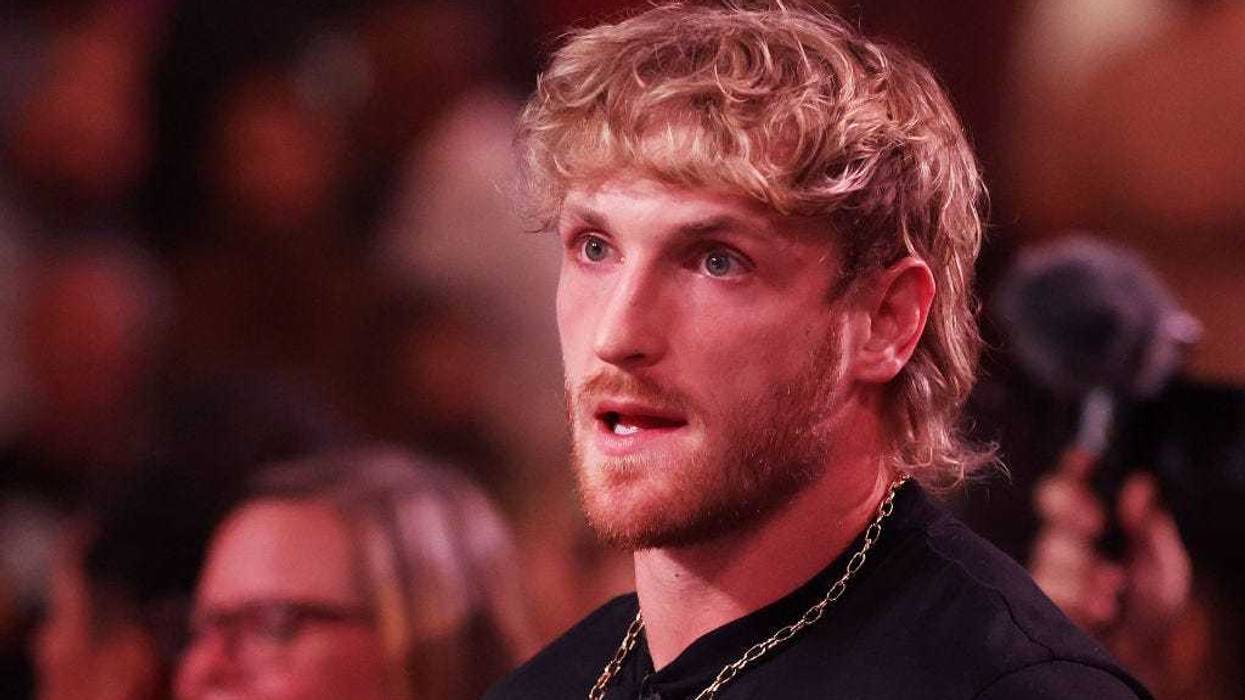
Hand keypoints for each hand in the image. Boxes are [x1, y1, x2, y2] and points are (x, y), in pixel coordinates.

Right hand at [1029, 449, 1190, 637]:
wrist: (1143, 661)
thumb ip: (1151, 527)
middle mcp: (1066, 542)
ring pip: (1047, 549)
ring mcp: (1050, 572)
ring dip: (1082, 566)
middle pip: (1048, 503)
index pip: (1073, 484)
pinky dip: (1077, 595)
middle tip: (1095, 524)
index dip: (1073, 468)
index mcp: (1091, 524)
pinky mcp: (1040, 603)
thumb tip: (1139, 486)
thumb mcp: (1165, 566)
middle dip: (1070, 507)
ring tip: (1113, 584)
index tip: (1087, 459)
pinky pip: (1044, 588)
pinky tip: (1101, 605)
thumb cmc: (1151, 613)